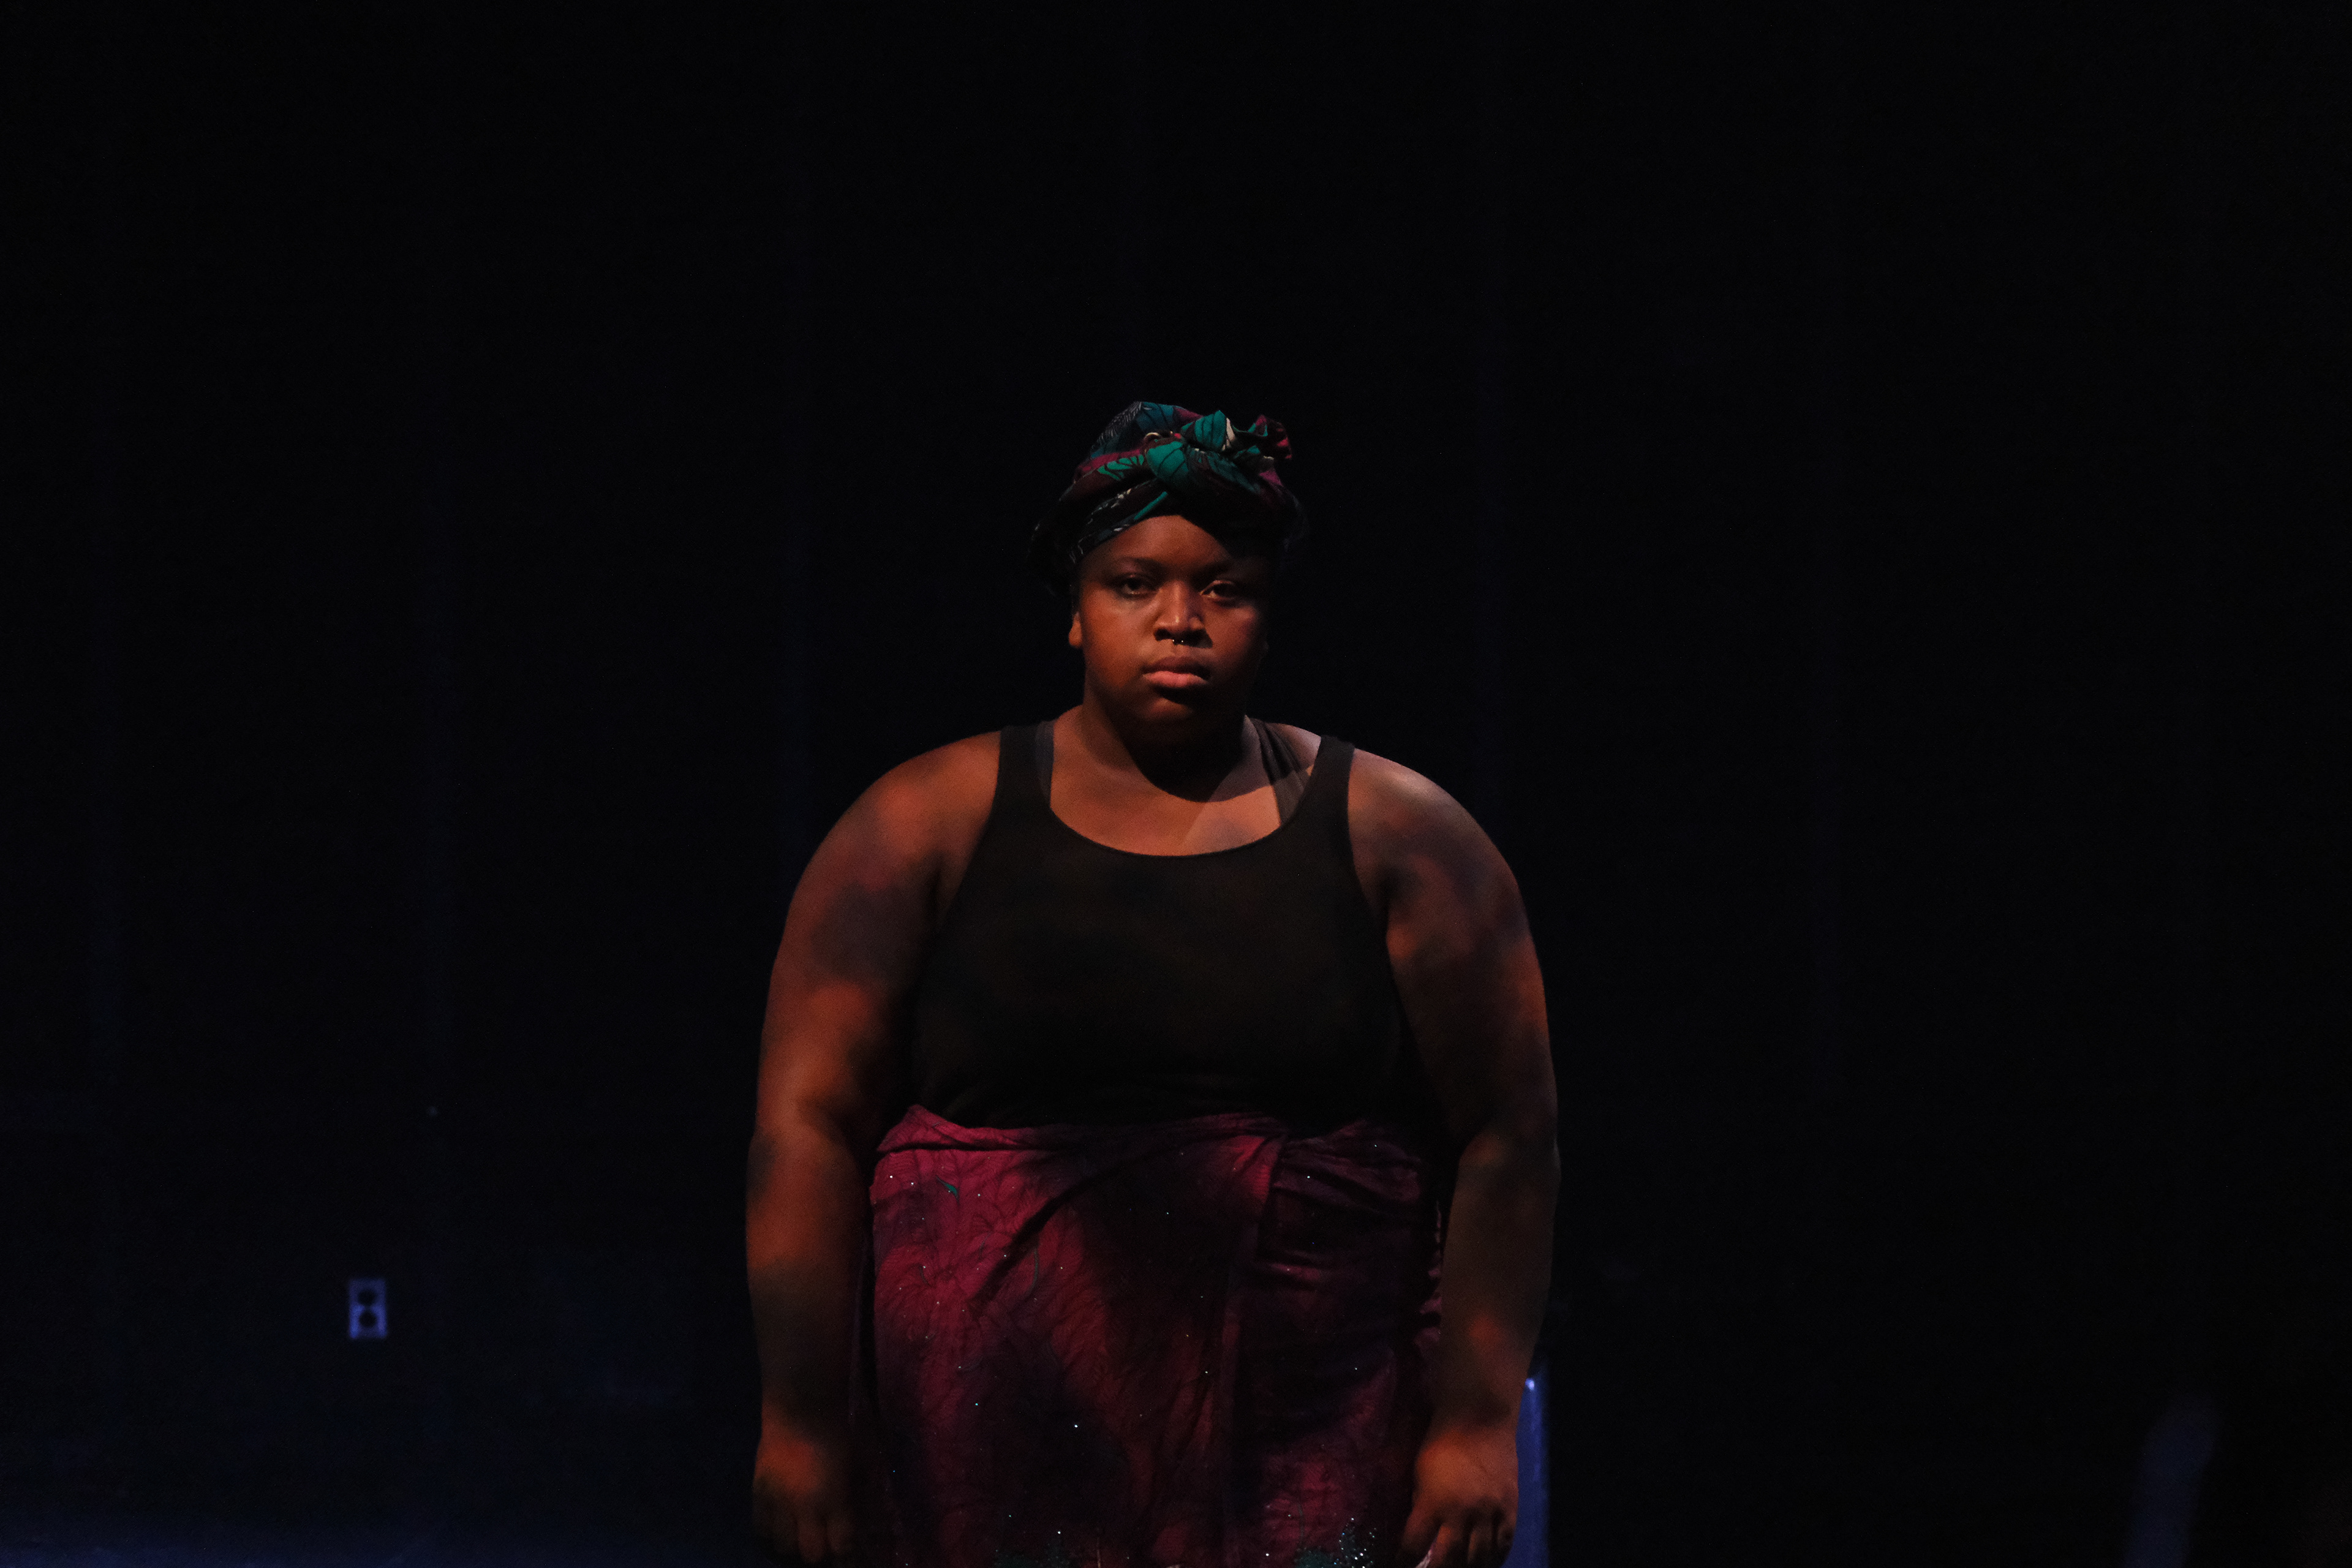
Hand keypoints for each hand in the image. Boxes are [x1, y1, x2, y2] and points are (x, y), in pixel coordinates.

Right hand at [752, 1420, 858, 1564]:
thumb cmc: (837, 1434)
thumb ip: (854, 1501)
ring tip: (802, 1543)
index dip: (847, 1558)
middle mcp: (805, 1506)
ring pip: (783, 1547)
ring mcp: (778, 1501)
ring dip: (795, 1550)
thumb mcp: (856, 1468)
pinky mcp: (758, 1494)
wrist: (801, 1409)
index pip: (842, 1545)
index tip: (850, 1559)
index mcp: (835, 1498)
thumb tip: (856, 1526)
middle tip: (825, 1549)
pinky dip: (771, 1539)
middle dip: (821, 1556)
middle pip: (811, 1554)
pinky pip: (760, 1530)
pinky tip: (781, 1536)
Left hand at [1398, 1421, 1517, 1567]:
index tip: (1399, 1567)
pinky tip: (1485, 1564)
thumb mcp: (1419, 1472)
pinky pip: (1504, 1545)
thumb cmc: (1442, 1440)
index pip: (1414, 1545)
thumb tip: (1418, 1533)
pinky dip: (1494, 1560)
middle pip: (1449, 1560)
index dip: (1404, 1563)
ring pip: (1479, 1558)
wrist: (1481, 1416)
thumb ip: (1420, 1504)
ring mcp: (1490, 1512)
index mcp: (1434, 1501)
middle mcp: (1463, 1512)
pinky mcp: (1510, 1508)